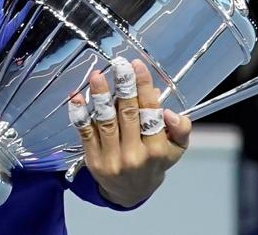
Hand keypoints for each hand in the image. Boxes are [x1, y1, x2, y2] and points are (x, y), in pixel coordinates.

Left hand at [71, 57, 190, 207]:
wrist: (129, 192)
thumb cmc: (154, 163)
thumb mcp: (176, 150)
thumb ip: (180, 129)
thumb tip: (169, 112)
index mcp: (156, 151)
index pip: (151, 114)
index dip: (144, 88)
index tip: (138, 66)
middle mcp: (134, 155)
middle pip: (128, 115)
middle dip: (124, 87)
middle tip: (120, 64)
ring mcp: (111, 158)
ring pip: (106, 122)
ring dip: (101, 96)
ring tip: (98, 76)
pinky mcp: (92, 159)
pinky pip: (85, 133)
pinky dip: (79, 114)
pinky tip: (76, 96)